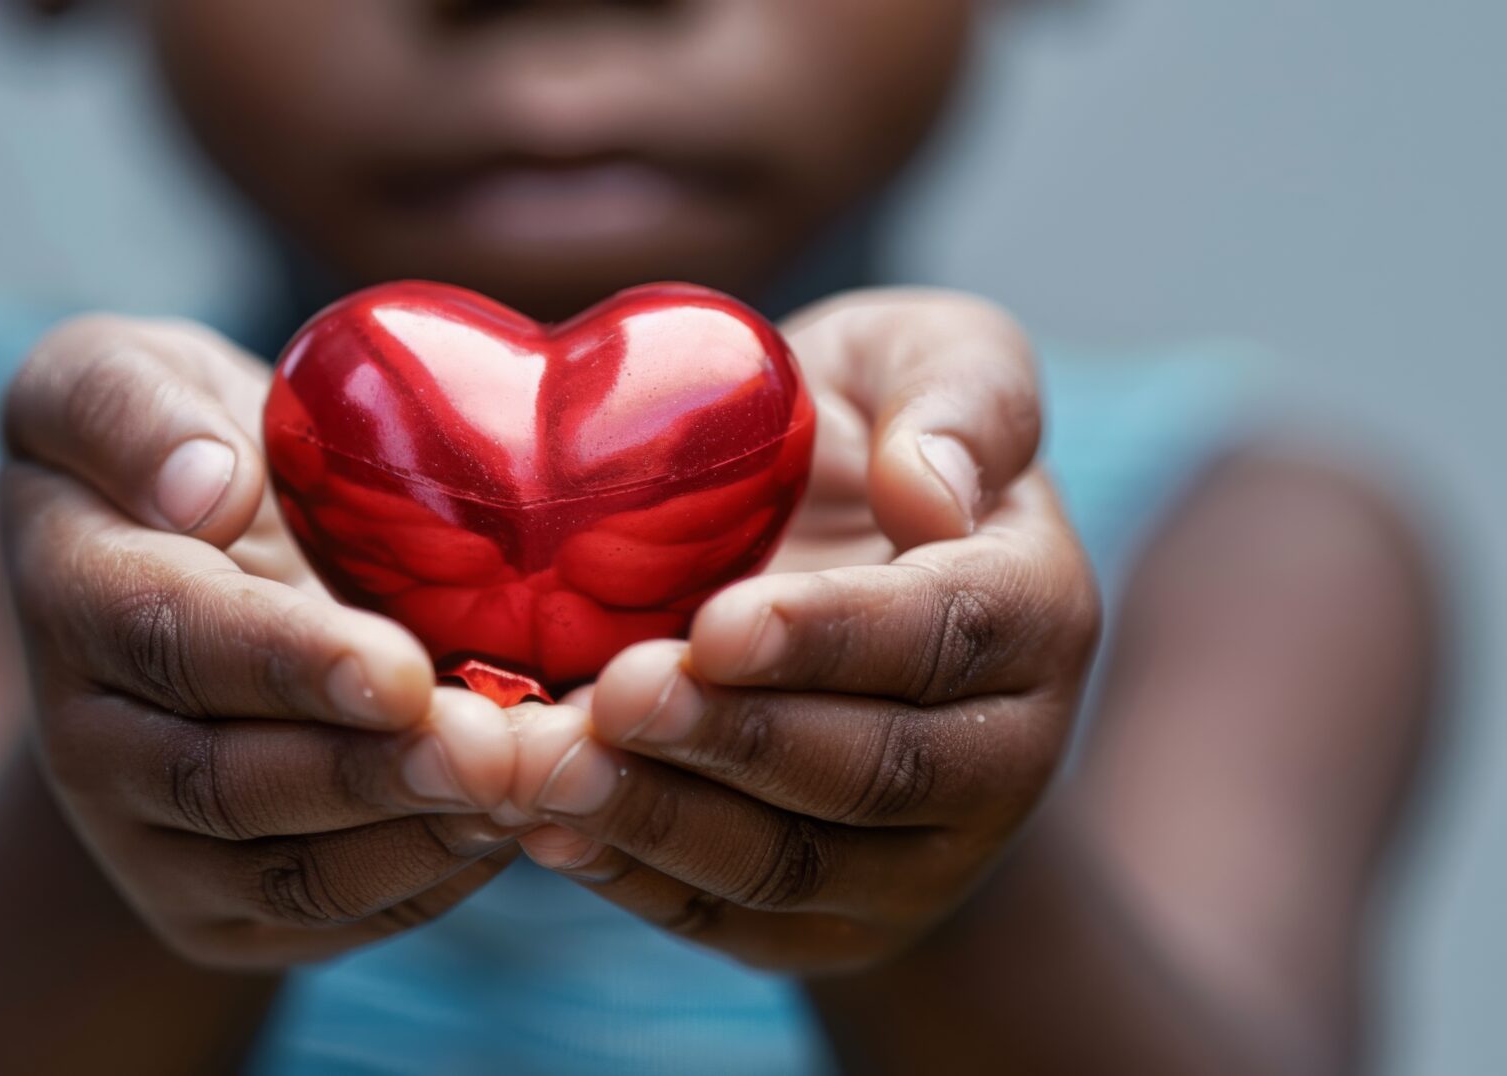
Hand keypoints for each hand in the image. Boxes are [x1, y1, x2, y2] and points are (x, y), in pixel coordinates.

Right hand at [0, 315, 520, 969]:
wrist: (183, 580)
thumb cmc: (182, 452)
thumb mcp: (124, 375)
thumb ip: (130, 406)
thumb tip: (205, 488)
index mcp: (70, 585)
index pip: (167, 636)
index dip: (285, 661)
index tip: (401, 670)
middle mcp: (87, 734)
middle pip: (223, 782)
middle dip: (369, 774)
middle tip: (498, 754)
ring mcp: (146, 837)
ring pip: (283, 870)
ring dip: (412, 838)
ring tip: (528, 791)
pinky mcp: (214, 906)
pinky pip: (324, 917)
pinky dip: (427, 881)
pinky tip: (514, 828)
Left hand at [506, 290, 1099, 972]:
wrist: (821, 586)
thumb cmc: (857, 446)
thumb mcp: (916, 360)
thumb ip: (958, 391)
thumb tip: (934, 492)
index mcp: (1033, 608)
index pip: (947, 635)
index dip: (833, 639)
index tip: (719, 624)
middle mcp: (1001, 754)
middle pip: (871, 770)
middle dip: (733, 739)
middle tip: (609, 697)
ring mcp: (918, 857)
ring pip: (792, 864)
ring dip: (660, 820)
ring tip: (543, 770)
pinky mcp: (830, 920)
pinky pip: (733, 920)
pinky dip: (632, 879)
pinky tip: (543, 826)